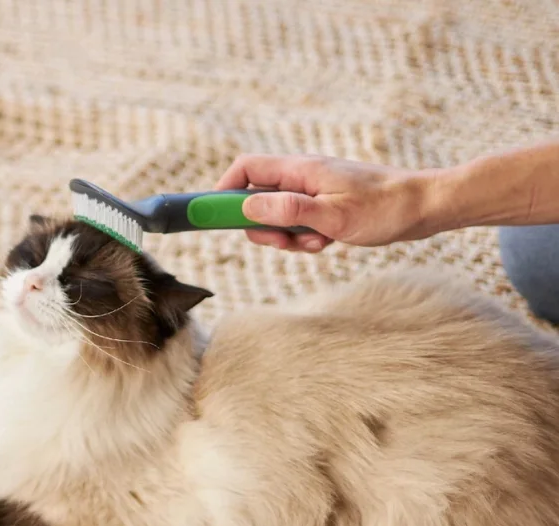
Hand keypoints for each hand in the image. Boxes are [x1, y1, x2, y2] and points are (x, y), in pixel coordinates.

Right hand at [216, 154, 434, 251]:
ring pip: (277, 216)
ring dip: (287, 237)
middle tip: (282, 242)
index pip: (246, 169)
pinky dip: (305, 238)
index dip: (224, 191)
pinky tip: (328, 241)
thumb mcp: (333, 215)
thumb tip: (247, 208)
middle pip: (256, 198)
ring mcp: (313, 192)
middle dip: (261, 226)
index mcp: (300, 169)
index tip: (215, 217)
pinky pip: (299, 225)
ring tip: (316, 242)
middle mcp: (302, 177)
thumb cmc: (384, 208)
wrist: (424, 207)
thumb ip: (288, 211)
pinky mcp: (325, 207)